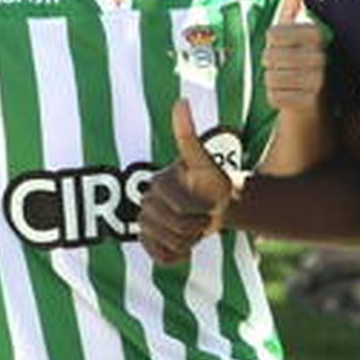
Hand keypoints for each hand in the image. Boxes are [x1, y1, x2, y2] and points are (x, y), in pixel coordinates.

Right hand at [137, 101, 233, 265]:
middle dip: (195, 228)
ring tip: (194, 228)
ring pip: (169, 245)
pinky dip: (178, 256)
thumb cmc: (211, 181)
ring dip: (189, 242)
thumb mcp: (203, 159)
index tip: (207, 204)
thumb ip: (188, 134)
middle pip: (173, 230)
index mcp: (155, 185)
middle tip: (203, 219)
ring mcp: (144, 225)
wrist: (214, 203)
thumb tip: (180, 101)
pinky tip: (185, 243)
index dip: (199, 214)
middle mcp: (144, 204)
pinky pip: (162, 258)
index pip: (178, 213)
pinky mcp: (148, 244)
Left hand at [263, 0, 324, 111]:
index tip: (283, 44)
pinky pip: (274, 96)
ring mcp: (316, 82)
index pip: (275, 32)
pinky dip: (274, 96)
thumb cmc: (299, 55)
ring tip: (286, 79)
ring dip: (271, 79)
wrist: (313, 100)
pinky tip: (287, 95)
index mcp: (317, 34)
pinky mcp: (307, 104)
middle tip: (283, 65)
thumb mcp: (295, 21)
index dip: (272, 40)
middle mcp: (321, 57)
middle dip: (270, 61)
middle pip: (270, 55)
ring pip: (271, 76)